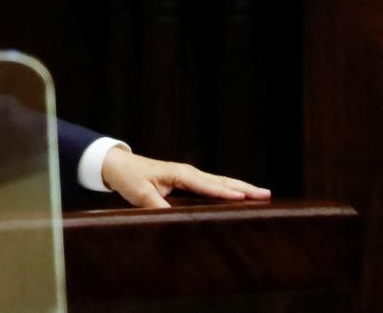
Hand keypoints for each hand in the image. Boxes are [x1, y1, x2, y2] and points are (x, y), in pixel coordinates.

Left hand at [101, 146, 271, 208]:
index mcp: (180, 174)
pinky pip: (213, 185)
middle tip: (266, 194)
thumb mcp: (141, 194)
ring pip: (220, 181)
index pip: (206, 185)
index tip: (242, 196)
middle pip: (220, 181)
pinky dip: (229, 189)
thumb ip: (157, 207)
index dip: (224, 191)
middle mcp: (188, 172)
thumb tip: (173, 220)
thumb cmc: (130, 178)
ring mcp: (190, 175)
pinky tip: (241, 196)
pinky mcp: (188, 180)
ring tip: (263, 194)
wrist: (119, 165)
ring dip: (241, 187)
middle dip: (243, 187)